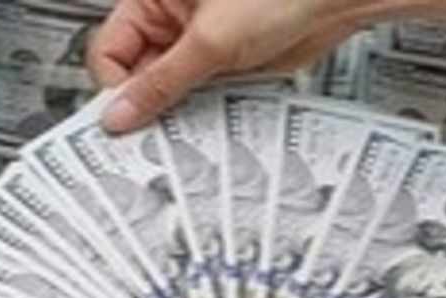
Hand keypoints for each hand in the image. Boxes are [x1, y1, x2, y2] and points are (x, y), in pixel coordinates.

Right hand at [87, 0, 445, 131]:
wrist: (336, 2)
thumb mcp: (209, 42)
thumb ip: (160, 83)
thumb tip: (117, 112)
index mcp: (152, 1)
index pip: (109, 51)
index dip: (114, 87)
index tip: (122, 120)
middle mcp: (171, 23)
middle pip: (138, 75)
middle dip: (146, 105)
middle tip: (149, 136)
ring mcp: (198, 47)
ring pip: (169, 91)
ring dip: (177, 112)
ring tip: (185, 129)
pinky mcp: (224, 67)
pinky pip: (200, 98)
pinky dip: (203, 114)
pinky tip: (208, 124)